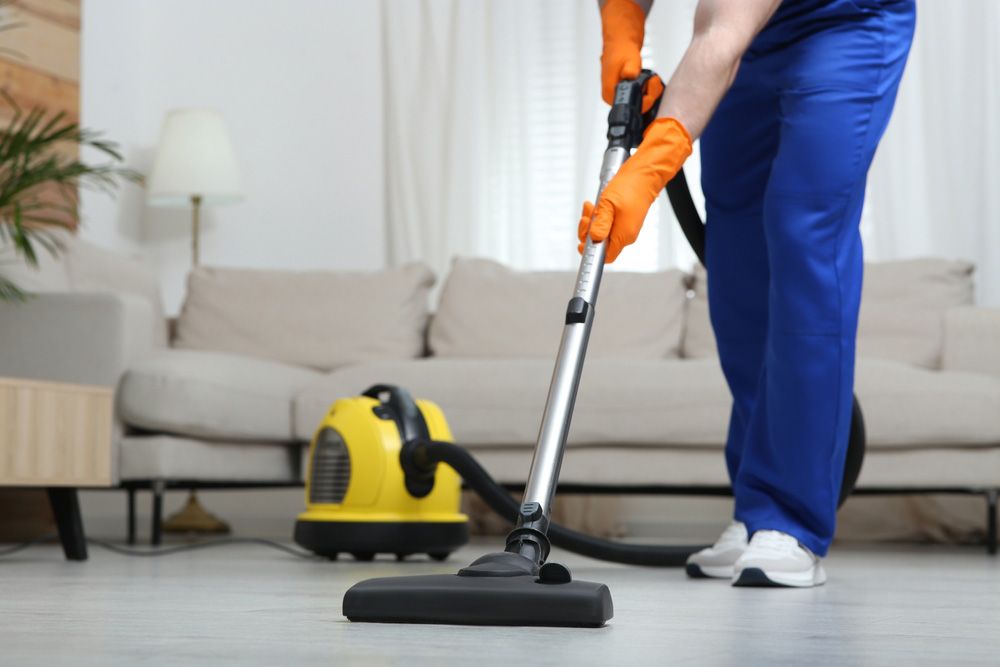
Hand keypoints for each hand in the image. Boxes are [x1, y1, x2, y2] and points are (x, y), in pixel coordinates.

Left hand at [578, 117, 692, 262]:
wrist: (645, 174)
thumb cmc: (630, 186)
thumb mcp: (608, 204)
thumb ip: (600, 224)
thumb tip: (594, 238)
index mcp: (623, 235)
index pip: (605, 256)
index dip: (591, 252)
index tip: (581, 242)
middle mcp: (625, 234)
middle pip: (601, 243)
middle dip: (588, 231)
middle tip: (587, 216)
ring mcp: (625, 227)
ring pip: (602, 232)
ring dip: (593, 220)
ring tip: (590, 207)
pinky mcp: (624, 219)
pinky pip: (607, 223)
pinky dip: (599, 215)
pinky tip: (596, 206)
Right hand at [600, 0, 662, 111]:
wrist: (620, 41)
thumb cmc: (621, 49)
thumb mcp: (628, 59)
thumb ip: (630, 70)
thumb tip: (629, 76)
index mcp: (609, 94)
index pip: (630, 108)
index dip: (644, 101)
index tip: (650, 87)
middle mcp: (613, 97)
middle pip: (637, 107)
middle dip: (650, 94)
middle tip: (653, 80)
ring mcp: (619, 95)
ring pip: (641, 103)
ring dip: (651, 91)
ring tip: (652, 78)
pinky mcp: (626, 92)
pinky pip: (641, 97)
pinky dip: (648, 89)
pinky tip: (649, 80)